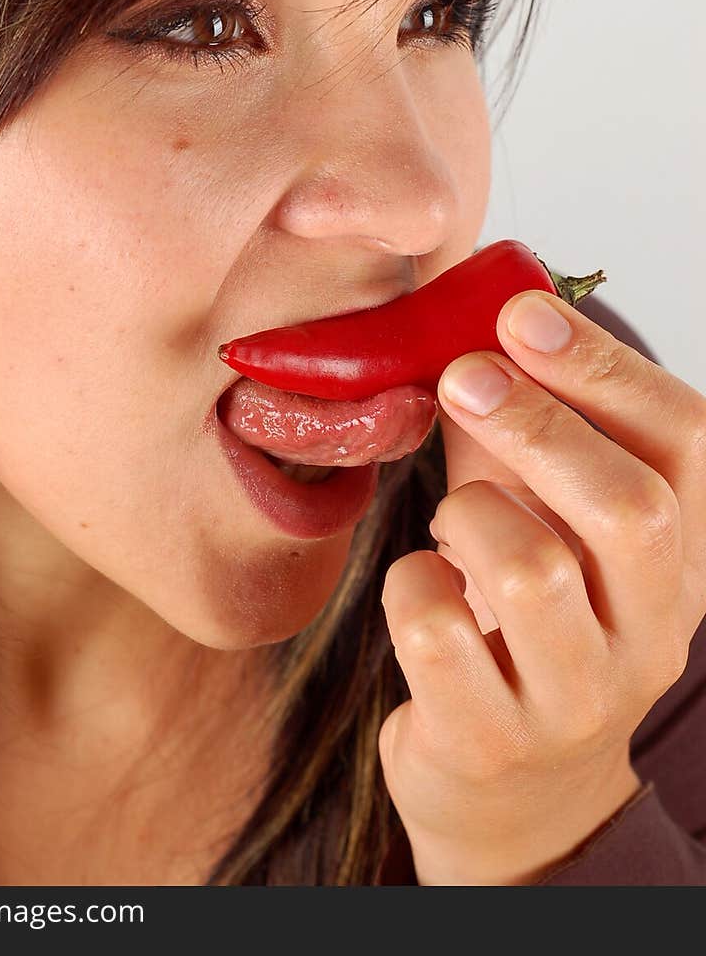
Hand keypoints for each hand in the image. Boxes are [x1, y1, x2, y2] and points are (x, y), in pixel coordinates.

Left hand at [378, 288, 705, 884]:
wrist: (507, 786)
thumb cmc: (517, 613)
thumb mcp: (542, 508)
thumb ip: (525, 420)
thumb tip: (475, 298)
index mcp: (681, 555)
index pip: (687, 444)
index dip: (605, 366)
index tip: (521, 311)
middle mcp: (652, 629)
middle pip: (630, 508)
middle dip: (538, 422)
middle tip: (462, 376)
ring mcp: (578, 697)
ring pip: (533, 571)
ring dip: (467, 513)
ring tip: (453, 522)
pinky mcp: (493, 740)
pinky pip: (435, 631)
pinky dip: (407, 583)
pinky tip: (421, 587)